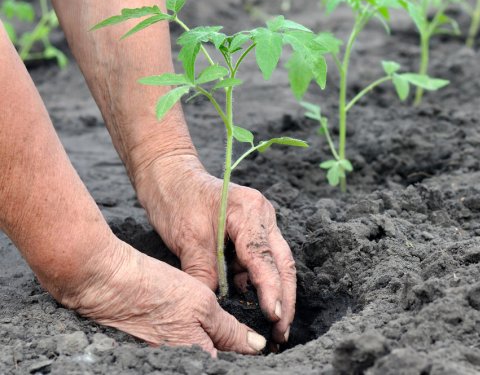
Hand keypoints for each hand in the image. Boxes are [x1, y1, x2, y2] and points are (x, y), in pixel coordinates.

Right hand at [59, 239, 267, 356]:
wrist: (107, 283)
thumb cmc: (156, 290)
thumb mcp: (203, 305)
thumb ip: (230, 330)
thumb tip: (256, 347)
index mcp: (197, 359)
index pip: (231, 365)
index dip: (246, 354)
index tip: (258, 341)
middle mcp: (180, 366)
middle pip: (215, 362)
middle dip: (230, 350)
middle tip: (242, 332)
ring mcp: (165, 359)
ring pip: (200, 354)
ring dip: (213, 344)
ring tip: (213, 323)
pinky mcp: (154, 350)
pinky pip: (183, 350)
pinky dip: (193, 338)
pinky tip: (192, 322)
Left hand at [134, 155, 295, 343]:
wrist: (169, 175)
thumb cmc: (176, 199)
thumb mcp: (187, 239)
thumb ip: (204, 273)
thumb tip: (214, 306)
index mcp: (250, 211)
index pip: (264, 257)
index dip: (271, 289)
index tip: (274, 316)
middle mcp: (263, 215)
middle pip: (283, 262)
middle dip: (285, 298)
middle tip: (282, 331)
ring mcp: (261, 222)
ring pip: (277, 263)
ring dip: (276, 292)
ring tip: (274, 324)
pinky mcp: (253, 231)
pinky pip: (261, 260)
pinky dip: (258, 282)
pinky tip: (254, 304)